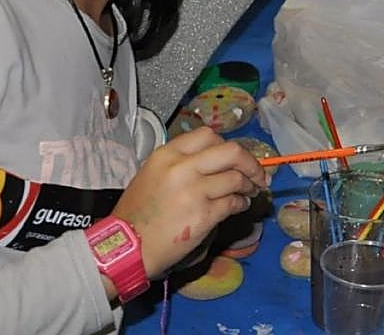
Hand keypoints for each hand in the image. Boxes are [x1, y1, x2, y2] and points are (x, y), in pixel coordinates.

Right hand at [112, 127, 264, 279]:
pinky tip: (239, 206)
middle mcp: (182, 168)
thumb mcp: (153, 175)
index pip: (208, 135)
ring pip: (237, 179)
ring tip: (249, 192)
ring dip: (249, 185)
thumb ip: (182, 163)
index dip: (227, 145)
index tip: (236, 157)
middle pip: (232, 151)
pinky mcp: (203, 215)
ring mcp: (194, 191)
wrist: (125, 248)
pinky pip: (233, 203)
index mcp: (167, 154)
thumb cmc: (138, 213)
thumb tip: (218, 162)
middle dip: (251, 162)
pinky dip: (241, 204)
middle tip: (258, 174)